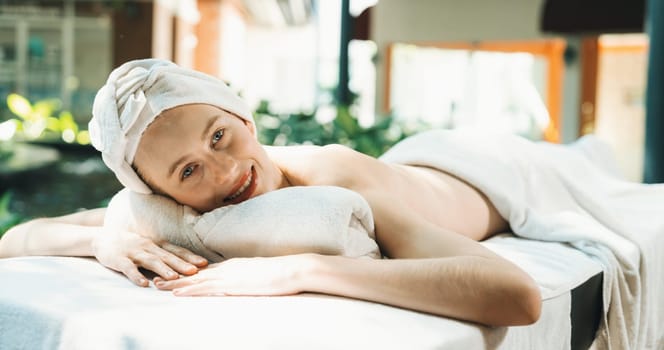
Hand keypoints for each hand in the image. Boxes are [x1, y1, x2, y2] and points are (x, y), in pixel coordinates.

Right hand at [92, 228, 207, 286]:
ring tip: (174, 278)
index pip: (176, 250)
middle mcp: (148, 247)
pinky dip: (136, 276)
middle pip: (167, 256)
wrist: (103, 237)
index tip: (204, 263)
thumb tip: (187, 263)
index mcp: (157, 244)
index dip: (190, 256)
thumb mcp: (150, 246)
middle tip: (194, 271)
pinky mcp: (119, 260)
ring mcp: (134, 253)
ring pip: (151, 261)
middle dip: (181, 263)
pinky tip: (144, 284)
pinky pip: (129, 268)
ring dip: (163, 270)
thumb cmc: (132, 244)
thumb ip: (165, 253)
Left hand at [154, 254, 315, 295]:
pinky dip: (188, 290)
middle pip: (194, 273)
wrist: (293, 269)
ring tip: (156, 286)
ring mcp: (228, 275)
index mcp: (234, 265)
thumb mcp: (261, 273)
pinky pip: (205, 288)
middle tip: (154, 279)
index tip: (171, 274)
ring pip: (194, 280)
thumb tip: (243, 281)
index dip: (186, 273)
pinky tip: (176, 293)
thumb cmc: (282, 272)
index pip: (205, 270)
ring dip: (174, 283)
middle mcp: (227, 267)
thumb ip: (248, 276)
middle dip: (173, 276)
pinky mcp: (232, 285)